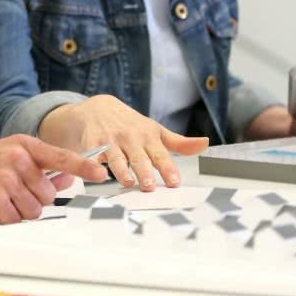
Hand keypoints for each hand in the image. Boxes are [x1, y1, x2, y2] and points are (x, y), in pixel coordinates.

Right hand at [0, 134, 106, 223]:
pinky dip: (4, 218)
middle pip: (48, 194)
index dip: (84, 166)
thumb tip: (66, 176)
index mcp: (22, 146)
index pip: (60, 157)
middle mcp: (17, 159)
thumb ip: (37, 167)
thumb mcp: (5, 156)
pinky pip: (15, 220)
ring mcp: (7, 179)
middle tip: (9, 191)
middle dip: (32, 199)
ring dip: (18, 211)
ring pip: (34, 210)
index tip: (101, 173)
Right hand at [39, 95, 207, 190]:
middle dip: (145, 171)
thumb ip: (178, 143)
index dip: (167, 168)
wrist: (97, 109)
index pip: (160, 154)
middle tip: (151, 186)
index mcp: (148, 136)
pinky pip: (93, 157)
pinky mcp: (91, 144)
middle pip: (139, 158)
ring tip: (128, 182)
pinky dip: (94, 166)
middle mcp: (130, 138)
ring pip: (116, 158)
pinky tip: (97, 174)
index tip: (174, 181)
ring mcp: (110, 141)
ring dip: (122, 171)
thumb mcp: (154, 130)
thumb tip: (204, 144)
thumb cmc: (130, 125)